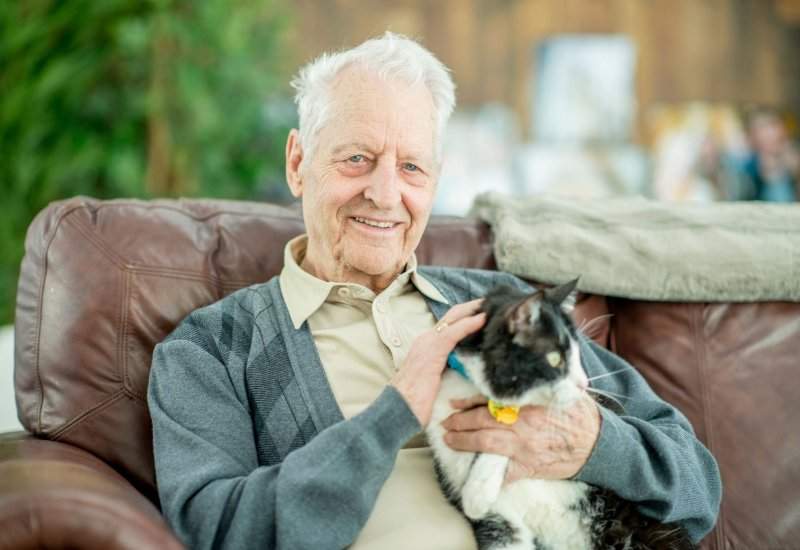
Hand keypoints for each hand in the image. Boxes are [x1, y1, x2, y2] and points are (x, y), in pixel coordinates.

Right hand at [391, 299, 485, 425]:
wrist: (396, 410)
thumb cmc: (413, 403)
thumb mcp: (432, 381)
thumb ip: (445, 370)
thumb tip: (462, 369)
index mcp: (425, 345)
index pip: (449, 324)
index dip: (466, 315)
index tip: (484, 312)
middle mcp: (425, 339)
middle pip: (453, 315)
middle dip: (473, 307)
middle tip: (492, 302)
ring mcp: (427, 343)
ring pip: (454, 318)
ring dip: (474, 310)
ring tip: (492, 305)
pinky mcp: (432, 352)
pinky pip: (453, 332)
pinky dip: (469, 323)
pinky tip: (482, 319)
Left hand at [441, 393, 600, 481]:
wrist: (598, 443)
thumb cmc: (577, 414)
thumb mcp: (557, 390)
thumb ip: (534, 383)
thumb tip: (513, 369)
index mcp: (527, 403)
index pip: (489, 400)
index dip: (468, 402)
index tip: (454, 403)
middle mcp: (522, 424)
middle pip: (481, 421)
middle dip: (459, 423)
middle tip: (445, 423)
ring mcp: (524, 447)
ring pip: (485, 444)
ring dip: (463, 442)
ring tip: (449, 440)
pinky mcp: (529, 466)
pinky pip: (504, 472)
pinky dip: (488, 473)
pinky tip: (473, 472)